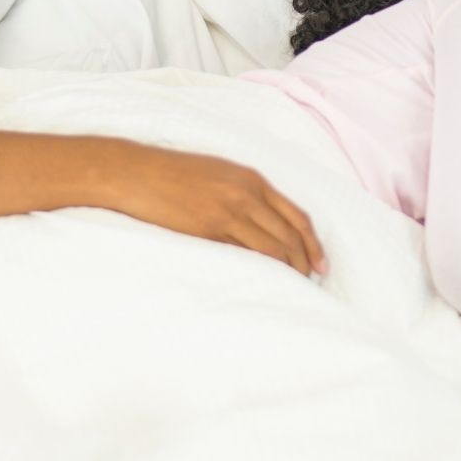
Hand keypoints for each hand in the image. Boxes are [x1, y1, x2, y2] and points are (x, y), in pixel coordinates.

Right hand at [114, 142, 326, 275]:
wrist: (138, 173)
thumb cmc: (176, 174)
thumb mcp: (221, 174)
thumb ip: (247, 194)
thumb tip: (267, 223)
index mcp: (253, 180)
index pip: (298, 216)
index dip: (314, 244)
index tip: (321, 264)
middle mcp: (247, 195)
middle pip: (290, 236)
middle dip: (305, 263)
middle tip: (310, 282)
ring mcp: (228, 213)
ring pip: (271, 249)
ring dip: (286, 271)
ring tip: (291, 287)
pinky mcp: (208, 230)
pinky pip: (243, 255)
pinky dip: (258, 271)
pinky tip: (263, 282)